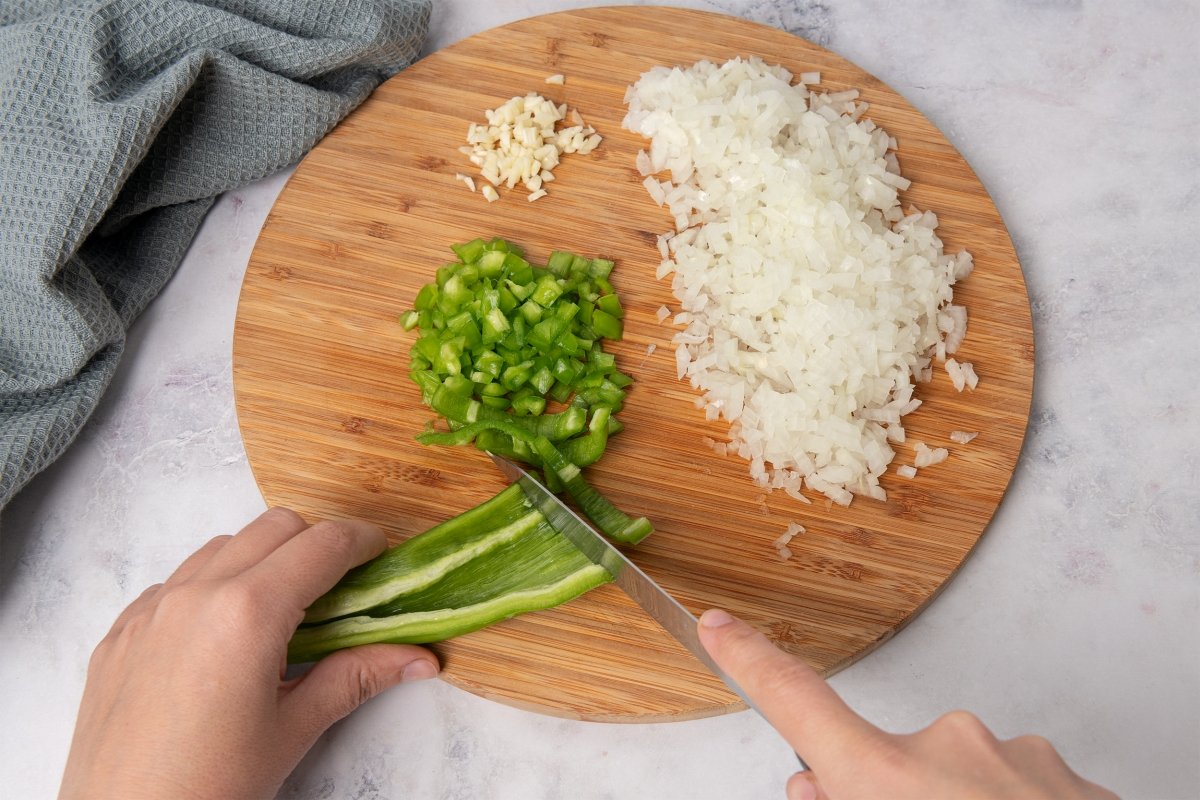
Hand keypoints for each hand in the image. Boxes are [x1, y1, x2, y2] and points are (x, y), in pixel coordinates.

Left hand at [59, 508, 439, 799]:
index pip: (322, 544)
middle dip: (314, 545)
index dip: (360, 542)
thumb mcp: (294, 729)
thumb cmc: (208, 787)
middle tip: (338, 590)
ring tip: (279, 618)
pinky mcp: (121, 632)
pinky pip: (175, 582)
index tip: (378, 556)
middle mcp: (196, 595)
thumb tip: (417, 657)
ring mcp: (151, 610)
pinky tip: (223, 641)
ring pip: (222, 547)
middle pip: (275, 527)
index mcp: (248, 613)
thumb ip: (356, 677)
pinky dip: (210, 589)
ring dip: (261, 561)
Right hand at [697, 609, 1118, 799]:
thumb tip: (818, 790)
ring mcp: (1021, 758)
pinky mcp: (1073, 779)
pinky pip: (1019, 789)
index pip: (796, 700)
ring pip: (961, 778)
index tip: (718, 626)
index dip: (750, 660)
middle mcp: (953, 748)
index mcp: (889, 779)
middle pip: (889, 760)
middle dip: (889, 796)